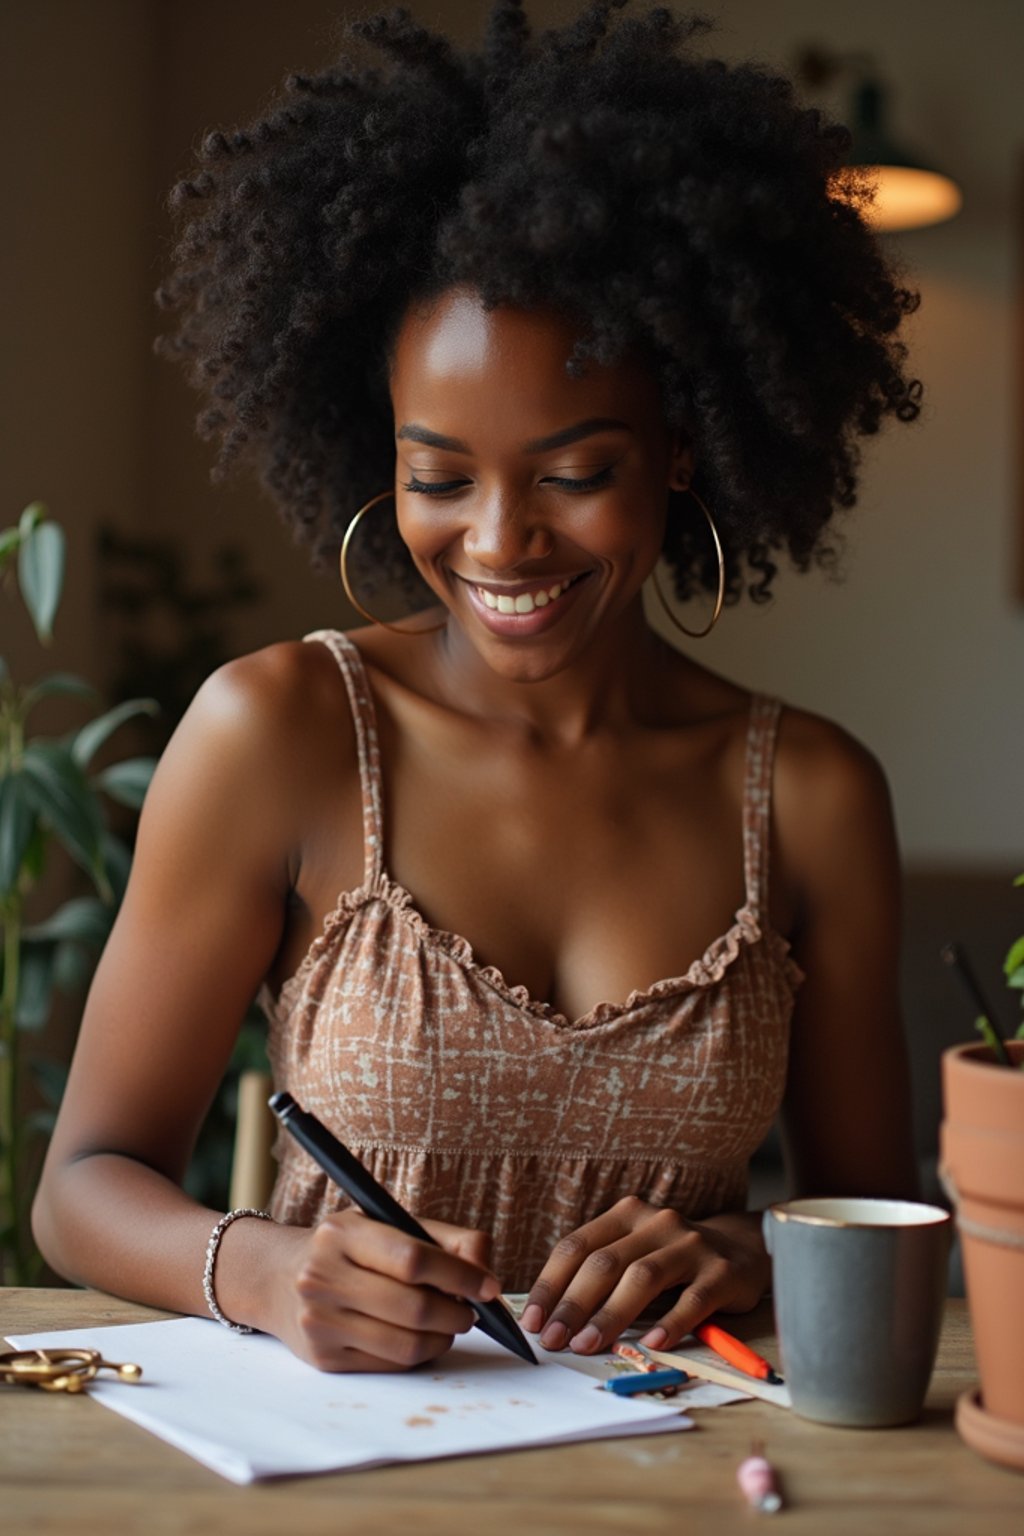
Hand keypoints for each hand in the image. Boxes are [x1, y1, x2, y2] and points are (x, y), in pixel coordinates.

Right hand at [265, 1211, 499, 1371]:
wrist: (278, 1278)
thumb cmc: (348, 1247)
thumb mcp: (387, 1223)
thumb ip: (443, 1239)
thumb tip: (486, 1270)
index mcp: (342, 1233)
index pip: (413, 1258)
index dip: (460, 1275)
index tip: (488, 1286)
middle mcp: (323, 1276)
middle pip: (414, 1307)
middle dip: (458, 1313)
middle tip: (472, 1310)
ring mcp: (319, 1321)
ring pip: (406, 1344)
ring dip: (443, 1337)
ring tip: (451, 1324)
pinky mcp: (323, 1357)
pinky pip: (391, 1365)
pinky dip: (419, 1354)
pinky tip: (422, 1337)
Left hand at [519, 1199, 768, 1353]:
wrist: (741, 1249)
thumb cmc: (671, 1259)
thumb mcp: (633, 1253)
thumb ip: (599, 1275)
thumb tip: (551, 1318)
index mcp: (626, 1214)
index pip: (577, 1246)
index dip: (551, 1284)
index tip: (532, 1320)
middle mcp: (656, 1222)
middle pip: (605, 1262)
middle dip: (573, 1304)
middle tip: (553, 1340)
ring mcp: (691, 1244)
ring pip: (643, 1277)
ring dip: (610, 1315)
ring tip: (587, 1345)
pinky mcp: (722, 1272)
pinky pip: (693, 1299)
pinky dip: (671, 1322)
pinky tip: (652, 1343)